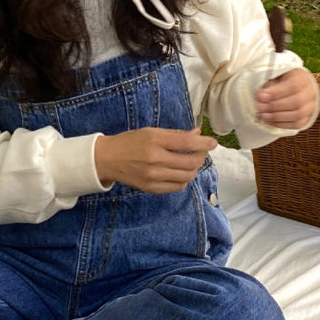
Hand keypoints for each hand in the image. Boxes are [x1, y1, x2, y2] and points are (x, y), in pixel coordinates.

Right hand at [94, 127, 216, 193]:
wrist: (106, 159)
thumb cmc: (129, 142)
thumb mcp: (150, 131)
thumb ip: (175, 134)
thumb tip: (197, 134)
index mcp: (154, 141)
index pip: (187, 143)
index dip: (204, 143)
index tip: (212, 142)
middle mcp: (155, 160)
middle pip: (191, 163)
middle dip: (201, 156)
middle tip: (201, 151)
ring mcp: (153, 176)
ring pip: (187, 176)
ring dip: (194, 169)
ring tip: (191, 162)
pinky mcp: (151, 188)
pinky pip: (177, 187)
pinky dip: (184, 179)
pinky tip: (180, 172)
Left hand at [255, 68, 316, 128]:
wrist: (293, 87)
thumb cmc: (281, 80)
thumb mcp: (275, 75)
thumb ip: (269, 83)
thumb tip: (259, 96)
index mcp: (302, 78)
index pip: (293, 86)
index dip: (276, 92)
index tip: (259, 95)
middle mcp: (310, 92)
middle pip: (296, 102)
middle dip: (275, 106)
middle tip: (260, 107)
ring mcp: (311, 107)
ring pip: (298, 115)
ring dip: (277, 117)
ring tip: (263, 115)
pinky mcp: (307, 118)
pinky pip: (297, 124)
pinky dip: (281, 124)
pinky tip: (269, 121)